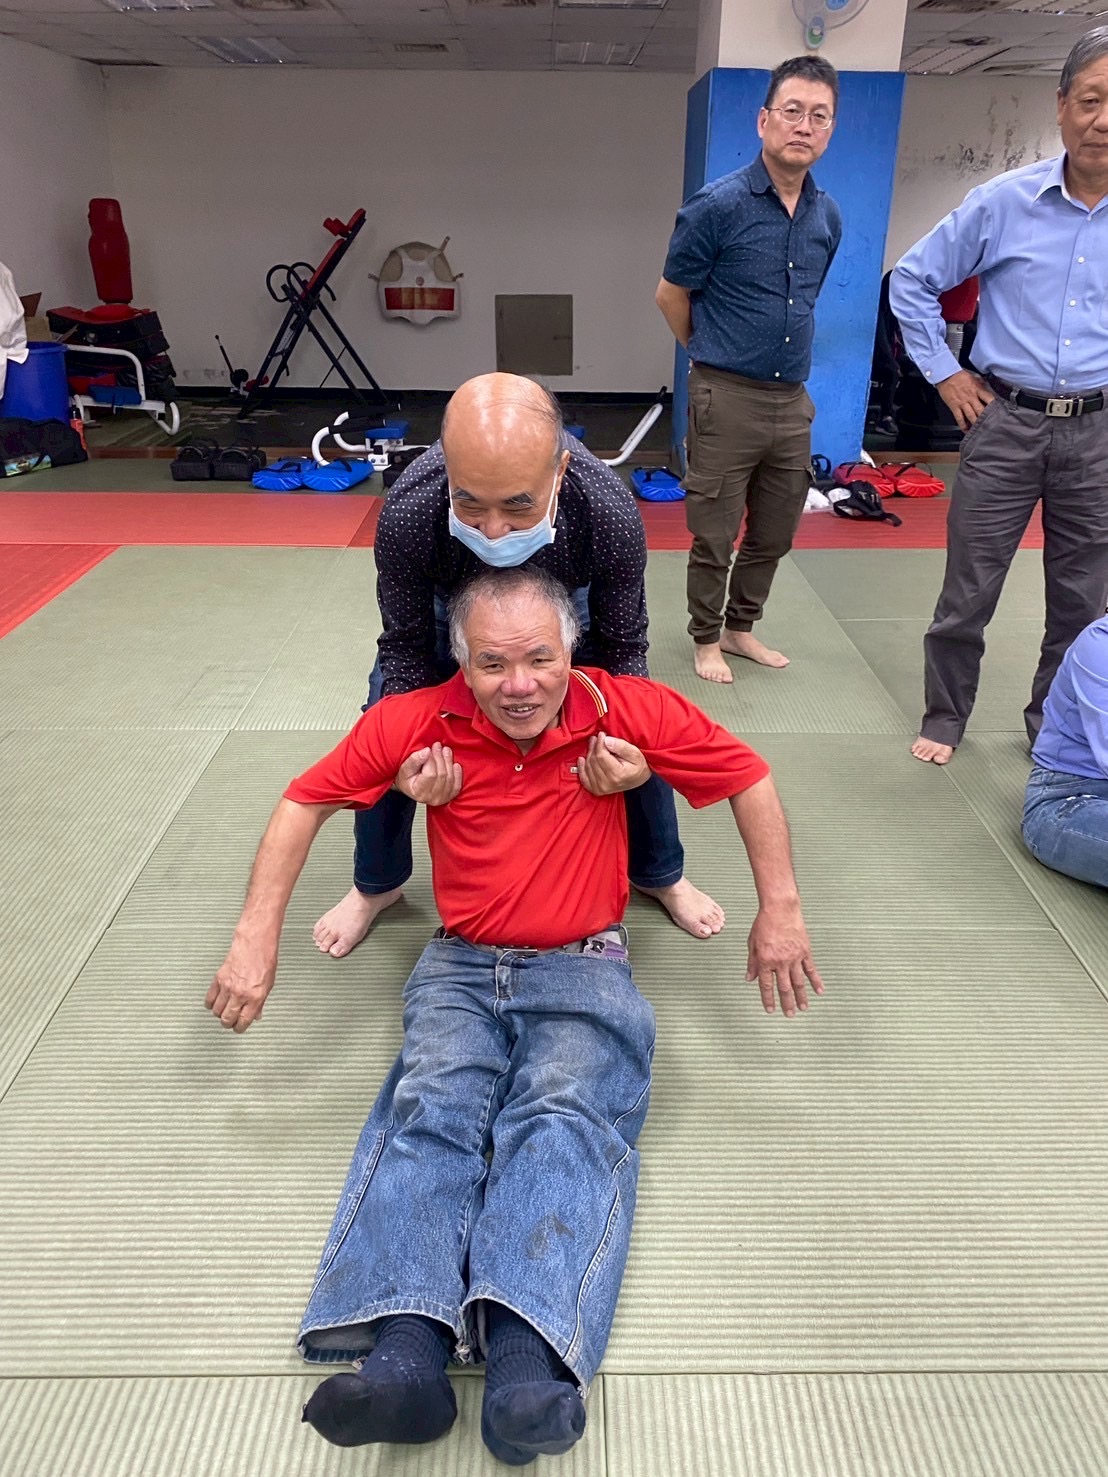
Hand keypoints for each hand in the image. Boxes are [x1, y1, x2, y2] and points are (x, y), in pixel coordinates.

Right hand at [205, 939, 275, 1032]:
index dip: (239, 1028)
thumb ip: (260, 1003)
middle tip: (230, 1020)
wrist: (254, 944)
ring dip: (219, 1013)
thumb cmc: (264, 962)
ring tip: (224, 1010)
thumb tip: (255, 1016)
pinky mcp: (218, 980)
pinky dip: (210, 1004)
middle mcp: (240, 994)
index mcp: (255, 998)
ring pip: (216, 1011)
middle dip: (228, 1023)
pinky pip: (209, 999)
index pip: (243, 1022)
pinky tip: (215, 1002)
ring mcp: (228, 987)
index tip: (238, 1028)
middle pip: (226, 1019)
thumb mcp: (268, 985)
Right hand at [394, 742, 462, 805]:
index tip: (429, 748)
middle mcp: (431, 798)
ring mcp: (442, 799)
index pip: (430, 774)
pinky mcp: (449, 797)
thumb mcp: (405, 767)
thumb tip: (427, 751)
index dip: (431, 759)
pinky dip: (458, 774)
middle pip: (442, 775)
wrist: (411, 787)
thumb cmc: (407, 778)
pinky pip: (457, 785)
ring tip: (445, 751)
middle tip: (438, 746)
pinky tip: (455, 764)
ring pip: (450, 778)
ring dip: (449, 762)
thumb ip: (415, 759)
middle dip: (440, 758)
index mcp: (418, 792)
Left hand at [577, 731, 651, 795]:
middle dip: (594, 746)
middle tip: (597, 737)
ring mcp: (600, 788)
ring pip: (588, 766)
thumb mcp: (635, 754)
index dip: (600, 743)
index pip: (601, 756)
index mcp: (616, 775)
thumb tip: (606, 740)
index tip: (602, 734)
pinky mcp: (596, 790)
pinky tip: (582, 759)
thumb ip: (621, 746)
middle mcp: (606, 783)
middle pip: (593, 760)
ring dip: (589, 754)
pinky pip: (583, 778)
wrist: (639, 781)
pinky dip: (581, 768)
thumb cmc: (638, 766)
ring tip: (593, 744)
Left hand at [746, 903, 823, 1017]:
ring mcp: (794, 957)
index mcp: (765, 960)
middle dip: (786, 1003)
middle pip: (784, 987)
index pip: (766, 985)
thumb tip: (749, 979)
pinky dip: (816, 981)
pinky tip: (819, 991)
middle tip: (789, 1015)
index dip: (768, 999)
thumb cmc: (764, 923)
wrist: (780, 909)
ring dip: (801, 997)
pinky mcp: (805, 951)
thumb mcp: (752, 943)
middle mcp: (780, 961)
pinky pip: (811, 969)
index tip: (770, 1010)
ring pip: (798, 982)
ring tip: (803, 1008)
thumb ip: (752, 962)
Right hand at [936, 369, 993, 431]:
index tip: (998, 411)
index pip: (989, 398)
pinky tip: (965, 430)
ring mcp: (962, 402)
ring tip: (979, 430)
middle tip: (990, 425)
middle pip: (981, 410)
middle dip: (985, 418)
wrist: (946, 375)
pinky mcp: (954, 406)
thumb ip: (980, 383)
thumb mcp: (974, 377)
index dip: (994, 406)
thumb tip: (986, 386)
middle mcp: (971, 397)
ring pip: (971, 415)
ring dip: (975, 424)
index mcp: (977, 389)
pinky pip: (959, 418)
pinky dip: (963, 425)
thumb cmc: (959, 375)